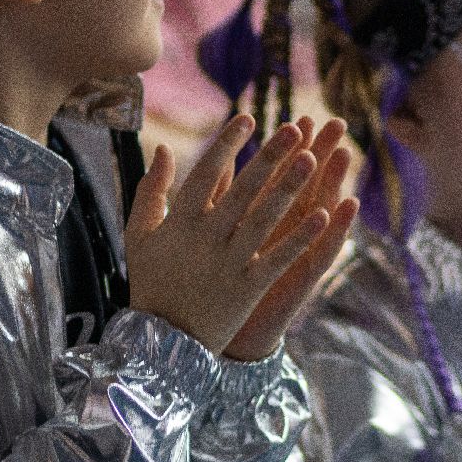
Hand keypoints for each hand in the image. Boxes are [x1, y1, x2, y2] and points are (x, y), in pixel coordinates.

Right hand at [126, 116, 324, 356]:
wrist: (160, 343)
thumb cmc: (151, 282)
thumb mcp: (138, 234)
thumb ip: (150, 189)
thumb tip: (162, 147)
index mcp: (179, 221)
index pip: (205, 173)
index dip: (226, 144)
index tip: (247, 118)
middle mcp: (206, 238)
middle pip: (243, 190)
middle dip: (269, 157)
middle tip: (294, 127)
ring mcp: (229, 263)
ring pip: (264, 219)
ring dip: (289, 188)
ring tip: (312, 158)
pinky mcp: (247, 288)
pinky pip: (278, 258)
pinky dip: (300, 237)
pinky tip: (323, 214)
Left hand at [223, 117, 358, 361]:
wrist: (222, 335)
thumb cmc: (217, 282)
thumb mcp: (214, 234)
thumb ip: (216, 197)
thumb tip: (218, 158)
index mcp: (260, 217)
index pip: (278, 175)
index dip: (289, 149)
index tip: (300, 119)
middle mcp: (283, 232)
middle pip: (305, 186)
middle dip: (320, 154)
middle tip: (335, 123)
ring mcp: (294, 254)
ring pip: (318, 212)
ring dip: (332, 183)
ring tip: (344, 153)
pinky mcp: (298, 278)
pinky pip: (320, 251)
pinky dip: (335, 229)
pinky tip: (347, 206)